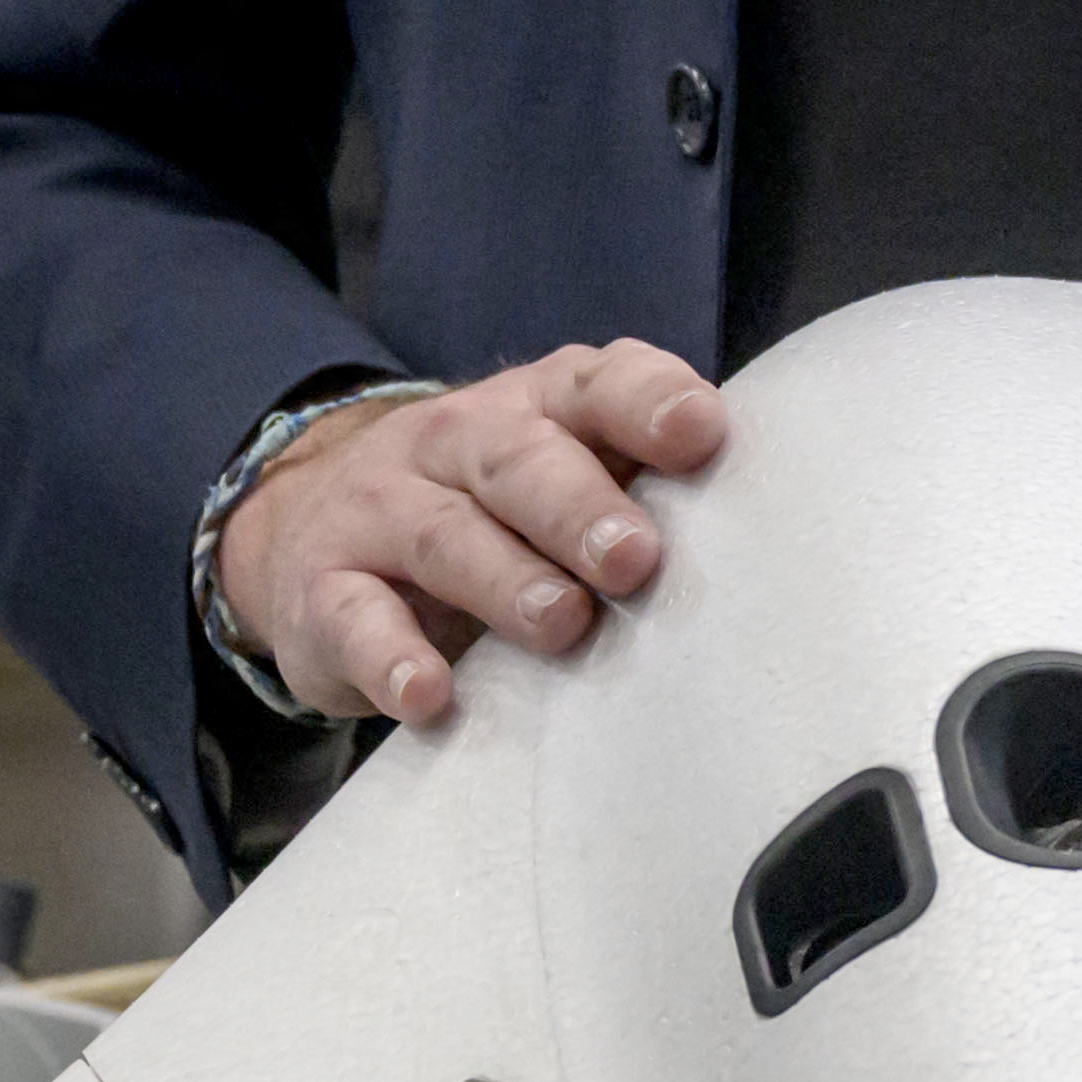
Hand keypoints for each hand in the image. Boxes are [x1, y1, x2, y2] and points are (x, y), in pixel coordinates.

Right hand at [218, 342, 730, 727]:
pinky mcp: (327, 591)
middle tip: (636, 558)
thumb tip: (769, 538)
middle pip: (517, 459)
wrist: (312, 529)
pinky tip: (430, 694)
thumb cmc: (493, 512)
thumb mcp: (566, 476)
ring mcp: (382, 512)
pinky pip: (357, 619)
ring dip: (506, 581)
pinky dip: (392, 659)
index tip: (701, 434)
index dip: (647, 403)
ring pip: (443, 536)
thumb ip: (649, 487)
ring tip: (563, 625)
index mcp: (537, 409)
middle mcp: (455, 445)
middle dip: (579, 505)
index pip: (597, 387)